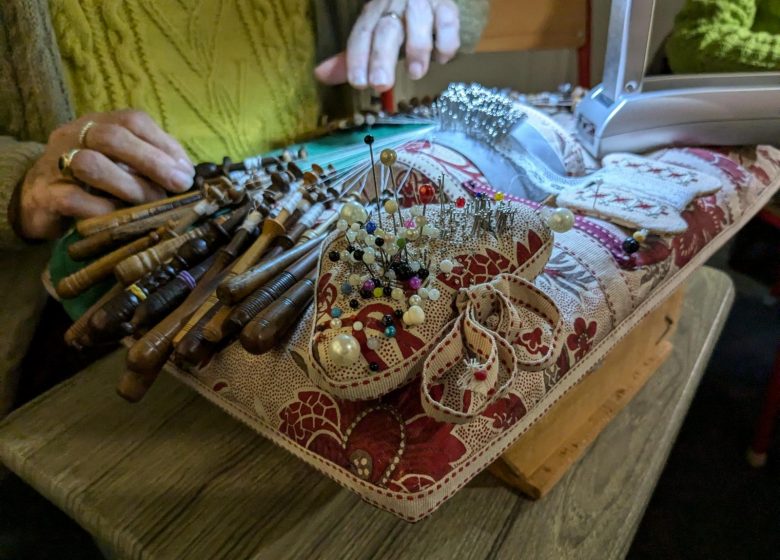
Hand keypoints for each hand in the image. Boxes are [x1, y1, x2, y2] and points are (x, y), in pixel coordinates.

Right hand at [18, 110, 194, 239]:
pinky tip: (122, 217)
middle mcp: (74, 135)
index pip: (133, 120)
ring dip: (130, 185)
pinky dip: (104, 209)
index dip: (164, 144)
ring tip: (153, 202)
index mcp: (98, 123)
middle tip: (179, 185)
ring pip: (91, 164)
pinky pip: (74, 199)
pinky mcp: (45, 195)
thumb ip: (149, 162)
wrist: (36, 200)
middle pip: (113, 137)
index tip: (187, 171)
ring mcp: (56, 163)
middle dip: (153, 161)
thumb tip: (186, 173)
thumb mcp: (121, 164)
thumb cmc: (91, 182)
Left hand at [314, 0, 459, 91]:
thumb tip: (320, 76)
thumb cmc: (395, 17)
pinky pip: (448, 21)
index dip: (357, 58)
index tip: (358, 83)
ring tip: (415, 73)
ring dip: (417, 49)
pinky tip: (441, 59)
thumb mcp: (370, 34)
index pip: (361, 34)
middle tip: (380, 84)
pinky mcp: (446, 7)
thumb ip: (351, 57)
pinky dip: (446, 42)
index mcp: (373, 14)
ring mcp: (422, 5)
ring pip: (418, 22)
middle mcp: (395, 6)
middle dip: (382, 57)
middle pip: (386, 30)